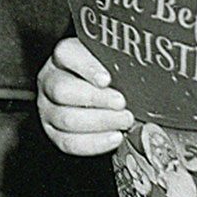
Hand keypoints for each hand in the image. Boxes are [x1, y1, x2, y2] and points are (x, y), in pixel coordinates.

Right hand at [36, 37, 132, 155]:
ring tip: (125, 120)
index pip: (67, 54)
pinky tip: (115, 137)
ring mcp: (48, 107)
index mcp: (65, 55)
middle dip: (96, 99)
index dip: (86, 67)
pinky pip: (68, 142)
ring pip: (65, 118)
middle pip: (63, 89)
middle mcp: (51, 79)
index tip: (106, 79)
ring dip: (99, 122)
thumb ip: (125, 61)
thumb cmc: (116, 73)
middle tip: (122, 103)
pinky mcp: (53, 131)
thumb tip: (148, 67)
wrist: (110, 94)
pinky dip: (94, 142)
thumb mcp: (118, 60)